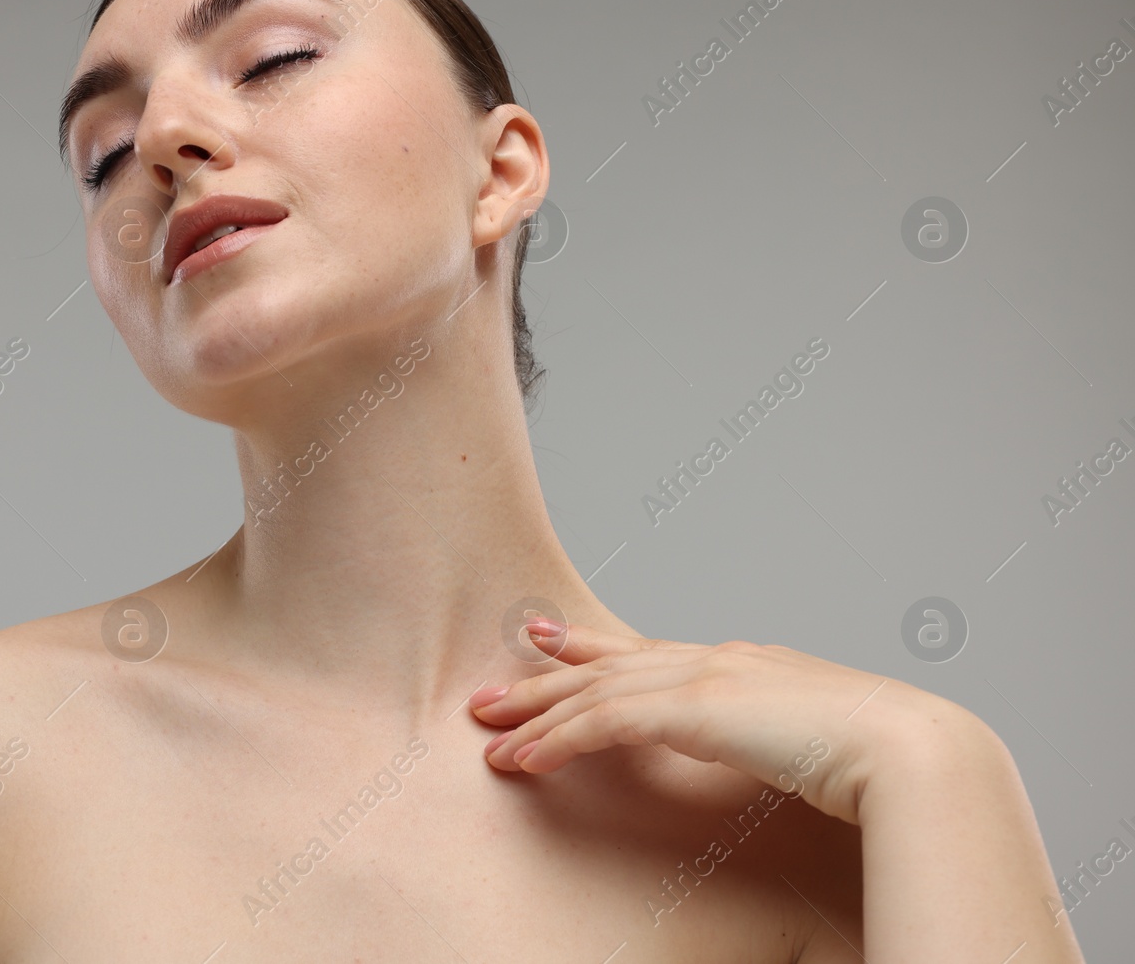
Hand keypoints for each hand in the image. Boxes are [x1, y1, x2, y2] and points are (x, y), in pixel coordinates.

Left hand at [471, 618, 978, 825]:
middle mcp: (718, 660)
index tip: (552, 643)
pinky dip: (559, 740)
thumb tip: (777, 755)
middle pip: (609, 665)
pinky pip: (605, 723)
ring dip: (537, 715)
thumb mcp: (820, 742)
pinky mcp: (694, 708)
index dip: (595, 650)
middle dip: (544, 679)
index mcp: (748, 665)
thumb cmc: (885, 758)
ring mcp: (705, 677)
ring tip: (488, 734)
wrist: (913, 749)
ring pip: (596, 691)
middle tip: (492, 692)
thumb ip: (785, 738)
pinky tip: (526, 759)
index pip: (651, 653)